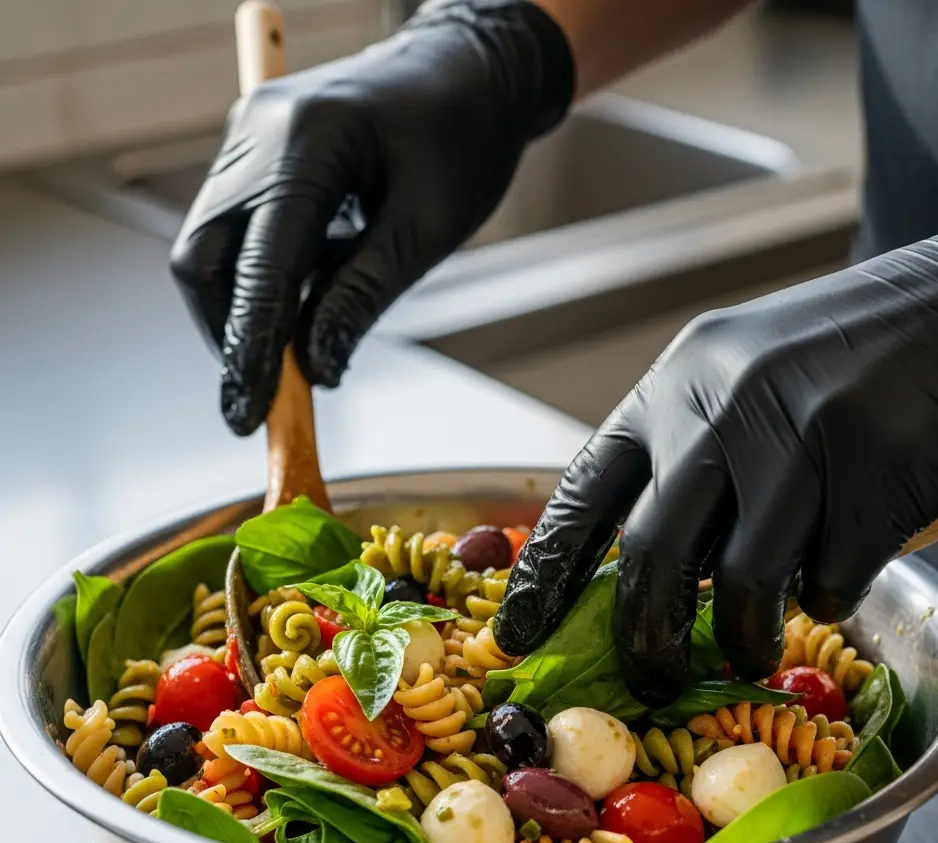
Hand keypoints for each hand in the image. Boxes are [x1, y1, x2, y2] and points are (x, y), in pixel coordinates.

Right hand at [170, 0, 572, 434]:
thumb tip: (316, 368)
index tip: (248, 413)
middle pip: (206, 258)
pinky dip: (263, 282)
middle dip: (231, 334)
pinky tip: (306, 304)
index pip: (259, 265)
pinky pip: (238, 232)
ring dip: (246, 311)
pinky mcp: (255, 154)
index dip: (250, 348)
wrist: (469, 72)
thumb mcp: (427, 228)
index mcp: (308, 142)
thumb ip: (364, 297)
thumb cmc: (463, 137)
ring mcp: (249, 138)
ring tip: (301, 351)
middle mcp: (258, 133)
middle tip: (265, 398)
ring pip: (213, 250)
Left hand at [494, 206, 937, 704]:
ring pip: (739, 584)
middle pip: (649, 555)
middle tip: (651, 684)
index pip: (583, 490)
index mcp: (679, 381)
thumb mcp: (752, 380)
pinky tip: (849, 567)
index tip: (518, 632)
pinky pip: (830, 579)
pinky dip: (831, 596)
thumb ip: (697, 461)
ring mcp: (802, 434)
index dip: (544, 572)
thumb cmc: (868, 353)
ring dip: (744, 639)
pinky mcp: (878, 473)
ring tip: (756, 650)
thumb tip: (648, 576)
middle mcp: (725, 402)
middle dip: (642, 641)